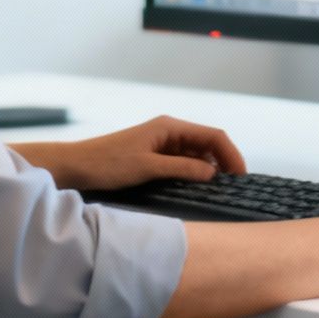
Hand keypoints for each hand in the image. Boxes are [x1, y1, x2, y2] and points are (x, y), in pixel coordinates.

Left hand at [12, 115, 246, 192]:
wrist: (76, 166)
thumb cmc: (108, 163)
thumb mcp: (148, 167)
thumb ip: (182, 168)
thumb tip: (213, 172)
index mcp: (170, 127)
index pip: (213, 136)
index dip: (232, 154)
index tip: (241, 177)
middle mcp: (169, 131)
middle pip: (208, 144)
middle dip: (224, 162)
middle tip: (235, 187)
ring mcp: (162, 144)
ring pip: (197, 154)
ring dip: (210, 169)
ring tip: (220, 190)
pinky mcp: (155, 156)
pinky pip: (183, 162)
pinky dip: (194, 173)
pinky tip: (198, 187)